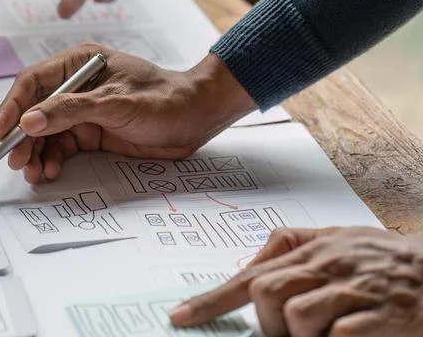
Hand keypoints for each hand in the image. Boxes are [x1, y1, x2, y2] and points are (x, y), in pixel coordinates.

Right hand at [0, 43, 254, 183]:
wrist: (198, 119)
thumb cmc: (164, 99)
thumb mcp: (115, 104)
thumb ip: (70, 111)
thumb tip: (28, 122)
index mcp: (78, 63)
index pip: (33, 83)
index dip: (12, 107)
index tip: (1, 132)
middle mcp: (75, 85)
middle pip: (34, 110)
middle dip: (22, 137)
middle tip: (14, 160)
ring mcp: (81, 110)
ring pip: (44, 132)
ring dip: (35, 152)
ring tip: (31, 172)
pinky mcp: (90, 132)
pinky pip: (60, 146)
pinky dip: (51, 159)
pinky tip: (49, 171)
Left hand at [171, 227, 422, 336]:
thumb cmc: (389, 261)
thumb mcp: (341, 241)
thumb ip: (294, 247)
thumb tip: (249, 266)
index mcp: (316, 248)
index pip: (251, 273)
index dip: (212, 298)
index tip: (179, 316)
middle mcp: (332, 264)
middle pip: (266, 291)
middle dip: (267, 324)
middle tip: (288, 336)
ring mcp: (358, 289)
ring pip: (297, 315)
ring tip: (324, 336)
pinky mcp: (385, 315)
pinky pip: (337, 335)